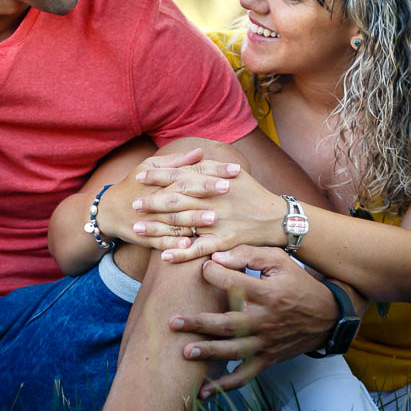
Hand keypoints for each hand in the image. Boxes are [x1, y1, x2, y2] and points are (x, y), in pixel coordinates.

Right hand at [96, 147, 241, 250]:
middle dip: (205, 191)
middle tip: (229, 189)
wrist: (108, 211)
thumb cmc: (134, 186)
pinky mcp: (146, 236)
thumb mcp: (149, 167)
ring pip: (175, 219)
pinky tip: (188, 244)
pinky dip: (173, 242)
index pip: (192, 173)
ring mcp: (151, 218)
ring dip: (194, 219)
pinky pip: (161, 240)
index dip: (214, 171)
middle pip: (184, 193)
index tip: (235, 170)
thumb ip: (177, 162)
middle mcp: (158, 197)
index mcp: (162, 179)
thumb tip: (200, 152)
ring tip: (214, 219)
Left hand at [131, 165, 284, 261]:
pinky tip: (163, 255)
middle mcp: (214, 201)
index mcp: (214, 181)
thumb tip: (191, 155)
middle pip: (176, 199)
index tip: (140, 176)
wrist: (276, 218)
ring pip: (182, 224)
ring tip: (138, 228)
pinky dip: (180, 253)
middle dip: (152, 201)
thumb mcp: (234, 174)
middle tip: (133, 203)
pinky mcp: (223, 243)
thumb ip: (210, 167)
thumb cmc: (253, 194)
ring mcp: (217, 223)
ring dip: (158, 227)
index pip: (181, 176)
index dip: (159, 176)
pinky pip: (198, 249)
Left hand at [167, 245, 338, 396]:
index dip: (213, 274)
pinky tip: (202, 393)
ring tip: (185, 352)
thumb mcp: (279, 261)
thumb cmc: (297, 283)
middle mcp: (265, 322)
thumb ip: (248, 255)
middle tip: (173, 322)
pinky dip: (224, 387)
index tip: (201, 268)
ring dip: (209, 353)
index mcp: (268, 294)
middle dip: (200, 323)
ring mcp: (265, 344)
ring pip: (233, 351)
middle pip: (229, 324)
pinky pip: (243, 376)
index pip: (234, 285)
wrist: (327, 316)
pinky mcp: (266, 359)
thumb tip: (216, 258)